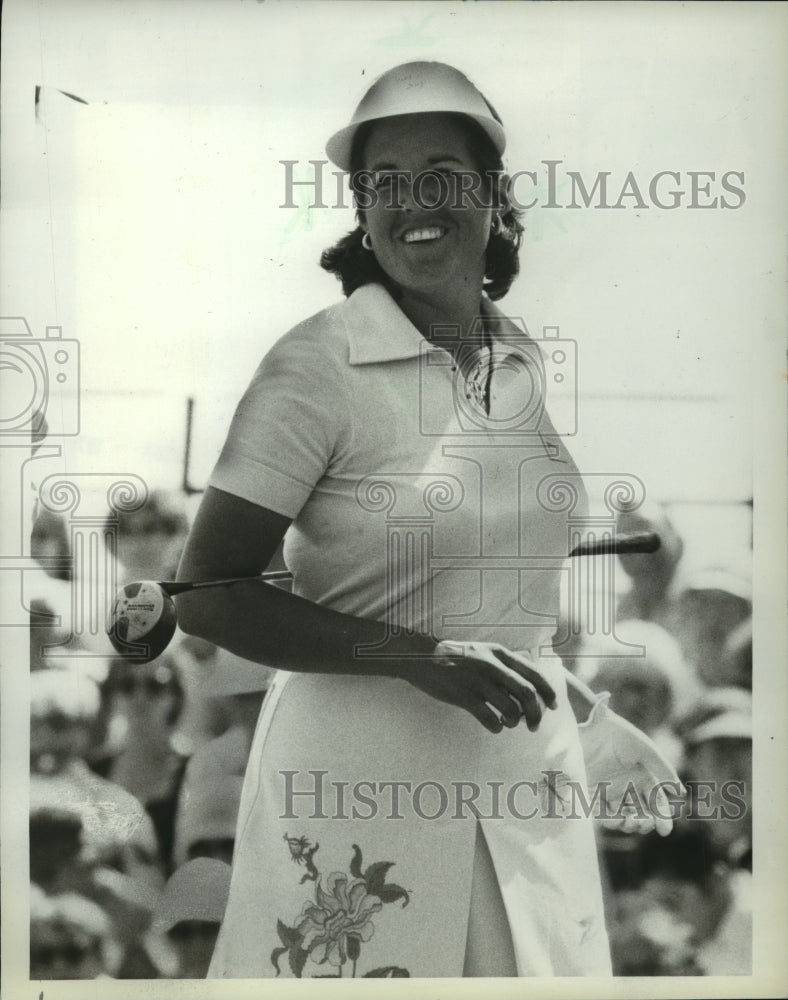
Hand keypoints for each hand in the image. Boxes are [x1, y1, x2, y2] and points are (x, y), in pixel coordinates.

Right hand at [401, 640, 557, 733]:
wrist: (420, 657)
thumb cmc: (455, 658)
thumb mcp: (483, 651)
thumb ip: (503, 664)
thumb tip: (527, 684)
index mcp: (499, 653)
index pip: (534, 673)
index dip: (548, 692)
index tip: (553, 706)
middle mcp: (491, 666)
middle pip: (527, 693)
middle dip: (536, 713)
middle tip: (534, 726)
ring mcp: (477, 681)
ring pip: (510, 708)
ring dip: (515, 722)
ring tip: (509, 724)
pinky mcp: (463, 696)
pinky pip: (489, 718)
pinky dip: (496, 727)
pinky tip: (494, 727)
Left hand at [578, 694, 684, 836]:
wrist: (590, 726)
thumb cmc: (619, 734)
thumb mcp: (644, 750)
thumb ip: (662, 769)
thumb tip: (680, 792)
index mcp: (645, 777)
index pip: (657, 802)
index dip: (662, 818)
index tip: (664, 831)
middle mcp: (629, 787)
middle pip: (642, 814)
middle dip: (646, 824)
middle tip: (644, 823)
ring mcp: (611, 791)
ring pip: (623, 817)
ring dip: (628, 825)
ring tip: (629, 821)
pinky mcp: (593, 792)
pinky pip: (603, 813)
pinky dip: (610, 820)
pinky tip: (615, 819)